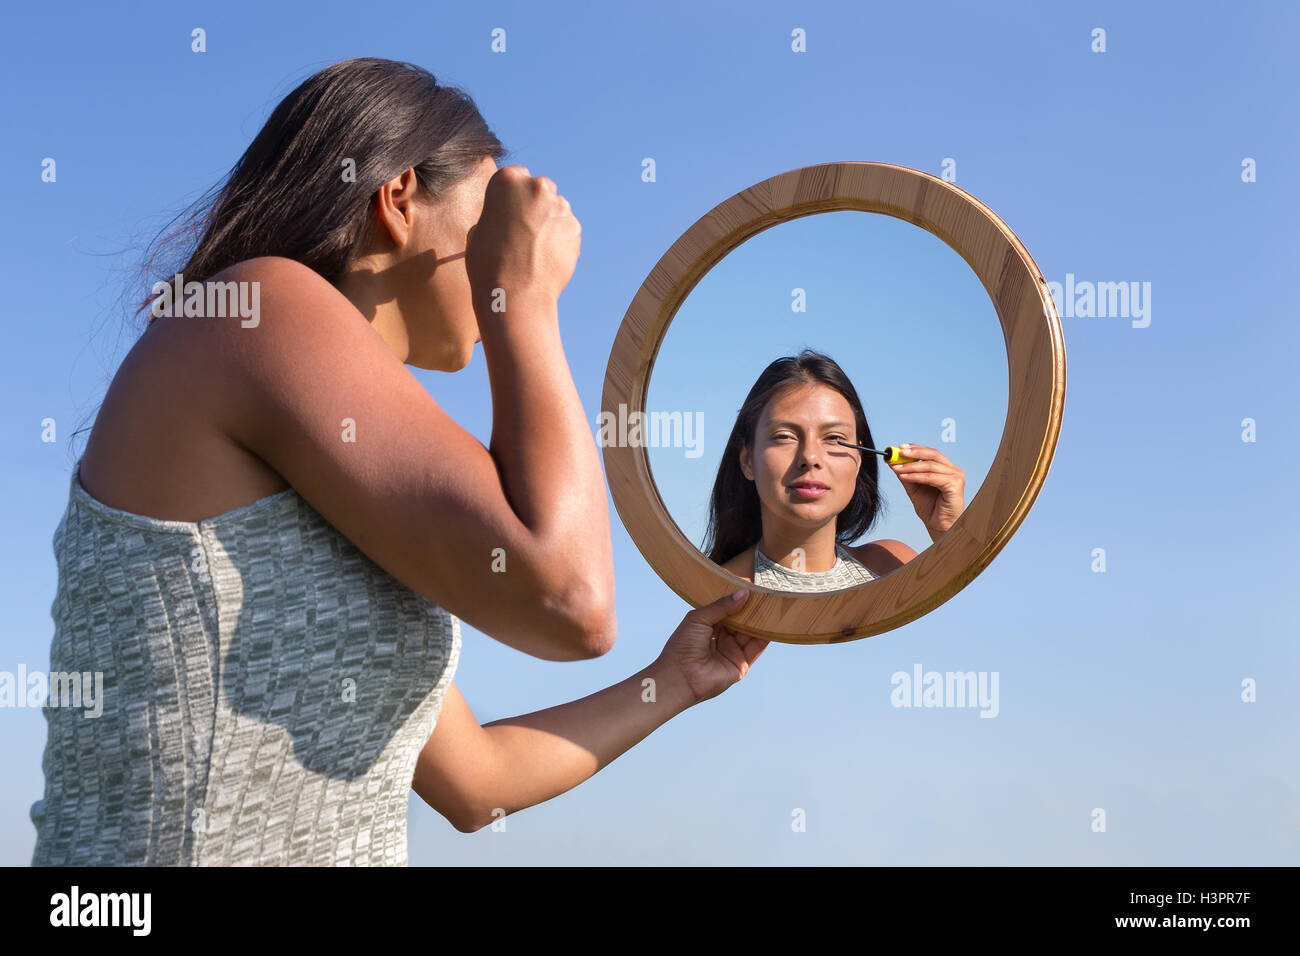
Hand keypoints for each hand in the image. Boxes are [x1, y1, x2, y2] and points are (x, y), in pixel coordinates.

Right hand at [465, 164, 580, 301]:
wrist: (516, 295)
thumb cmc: (488, 265)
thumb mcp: (478, 231)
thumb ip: (495, 215)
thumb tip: (504, 217)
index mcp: (507, 179)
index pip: (514, 177)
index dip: (512, 197)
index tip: (510, 212)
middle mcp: (537, 186)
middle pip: (539, 189)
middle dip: (534, 205)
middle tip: (524, 231)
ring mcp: (560, 206)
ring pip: (555, 209)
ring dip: (548, 222)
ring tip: (534, 249)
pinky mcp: (575, 228)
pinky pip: (567, 229)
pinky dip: (560, 239)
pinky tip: (546, 257)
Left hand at [654, 589, 767, 705]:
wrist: (680, 677)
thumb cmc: (683, 646)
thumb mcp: (700, 618)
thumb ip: (722, 606)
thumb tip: (744, 593)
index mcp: (709, 625)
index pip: (728, 609)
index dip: (738, 599)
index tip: (752, 587)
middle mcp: (722, 637)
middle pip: (742, 620)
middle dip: (752, 609)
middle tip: (766, 594)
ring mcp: (732, 650)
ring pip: (751, 633)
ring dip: (761, 621)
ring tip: (773, 606)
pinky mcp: (741, 664)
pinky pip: (756, 648)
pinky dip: (766, 636)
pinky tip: (773, 624)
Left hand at [889, 443, 965, 535]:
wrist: (940, 527)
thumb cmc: (931, 509)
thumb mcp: (914, 488)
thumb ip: (907, 475)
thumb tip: (893, 462)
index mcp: (947, 469)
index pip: (931, 453)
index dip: (916, 448)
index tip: (900, 447)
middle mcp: (954, 470)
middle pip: (933, 454)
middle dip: (914, 452)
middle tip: (898, 451)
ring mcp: (956, 476)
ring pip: (930, 466)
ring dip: (911, 466)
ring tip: (897, 468)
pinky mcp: (955, 485)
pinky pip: (932, 477)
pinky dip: (916, 476)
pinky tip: (904, 476)